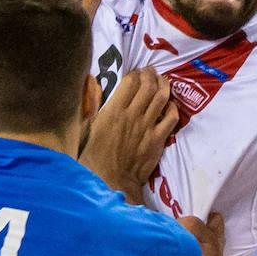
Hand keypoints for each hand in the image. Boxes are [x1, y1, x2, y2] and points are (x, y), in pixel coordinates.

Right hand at [79, 67, 177, 202]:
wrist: (112, 183)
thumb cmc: (92, 160)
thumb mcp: (84, 130)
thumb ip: (91, 108)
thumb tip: (93, 87)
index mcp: (113, 111)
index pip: (130, 82)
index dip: (134, 73)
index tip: (134, 72)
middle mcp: (133, 115)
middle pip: (148, 85)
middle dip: (150, 74)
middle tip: (150, 72)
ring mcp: (148, 127)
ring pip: (162, 97)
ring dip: (163, 85)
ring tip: (162, 80)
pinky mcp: (158, 140)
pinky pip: (171, 118)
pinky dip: (172, 107)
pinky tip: (169, 105)